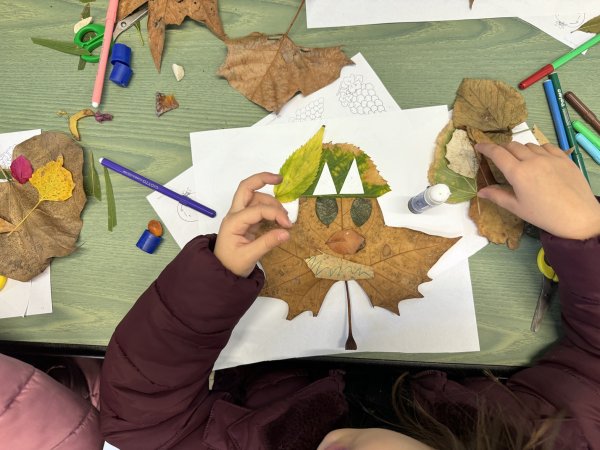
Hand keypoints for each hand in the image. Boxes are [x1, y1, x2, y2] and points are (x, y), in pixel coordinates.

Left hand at [214, 172, 291, 276]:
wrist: (220, 273)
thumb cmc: (231, 265)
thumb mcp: (249, 256)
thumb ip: (267, 243)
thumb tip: (286, 233)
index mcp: (233, 222)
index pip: (257, 209)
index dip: (275, 213)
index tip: (288, 225)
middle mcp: (235, 215)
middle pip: (246, 188)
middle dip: (262, 179)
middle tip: (280, 179)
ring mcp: (239, 217)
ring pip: (254, 197)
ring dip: (270, 201)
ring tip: (284, 217)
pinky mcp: (245, 222)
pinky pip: (257, 208)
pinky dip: (269, 208)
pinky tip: (278, 217)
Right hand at [475, 142, 599, 239]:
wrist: (579, 216)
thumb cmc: (544, 215)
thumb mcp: (517, 208)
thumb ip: (497, 196)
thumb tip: (481, 191)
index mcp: (518, 173)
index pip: (497, 153)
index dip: (485, 147)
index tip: (478, 146)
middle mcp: (532, 160)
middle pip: (512, 146)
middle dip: (502, 149)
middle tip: (499, 157)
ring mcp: (550, 157)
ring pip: (529, 145)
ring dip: (520, 149)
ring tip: (520, 160)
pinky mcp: (564, 158)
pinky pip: (546, 146)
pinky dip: (537, 149)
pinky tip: (538, 159)